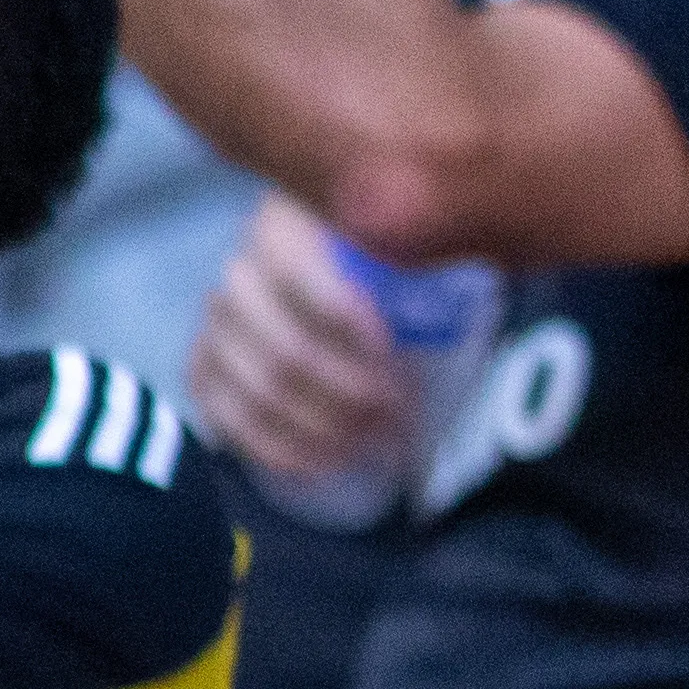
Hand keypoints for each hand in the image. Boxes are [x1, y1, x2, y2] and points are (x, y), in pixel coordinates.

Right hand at [189, 196, 420, 491]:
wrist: (338, 275)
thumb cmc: (390, 258)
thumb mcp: (413, 237)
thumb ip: (434, 240)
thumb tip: (483, 248)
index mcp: (284, 226)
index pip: (303, 276)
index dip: (350, 323)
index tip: (396, 358)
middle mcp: (240, 271)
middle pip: (285, 348)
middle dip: (347, 393)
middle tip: (397, 414)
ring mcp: (216, 323)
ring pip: (258, 389)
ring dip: (321, 426)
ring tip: (372, 441)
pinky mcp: (205, 367)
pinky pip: (226, 416)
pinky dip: (277, 447)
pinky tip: (324, 463)